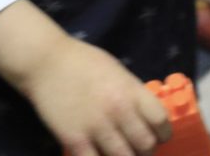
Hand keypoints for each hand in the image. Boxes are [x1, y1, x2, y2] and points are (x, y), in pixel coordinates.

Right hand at [20, 36, 170, 155]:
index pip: (161, 121)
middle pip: (146, 145)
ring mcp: (96, 127)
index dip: (164, 133)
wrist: (46, 62)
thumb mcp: (117, 72)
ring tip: (122, 154)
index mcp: (130, 91)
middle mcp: (118, 110)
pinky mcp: (74, 140)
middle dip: (146, 150)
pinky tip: (100, 155)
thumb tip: (146, 116)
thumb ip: (133, 94)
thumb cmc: (83, 62)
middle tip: (140, 149)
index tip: (160, 137)